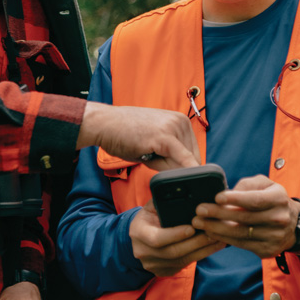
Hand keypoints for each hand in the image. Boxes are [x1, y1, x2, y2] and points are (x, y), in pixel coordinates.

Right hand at [77, 102, 200, 170]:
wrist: (104, 124)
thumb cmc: (125, 134)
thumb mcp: (153, 144)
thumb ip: (171, 158)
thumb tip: (187, 175)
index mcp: (180, 121)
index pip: (194, 151)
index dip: (187, 167)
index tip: (177, 175)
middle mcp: (181, 121)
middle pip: (192, 158)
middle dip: (176, 168)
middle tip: (152, 159)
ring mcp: (174, 128)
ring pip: (185, 162)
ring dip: (169, 168)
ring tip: (147, 154)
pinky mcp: (165, 137)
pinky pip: (183, 159)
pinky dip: (186, 171)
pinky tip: (184, 179)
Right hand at [129, 200, 224, 276]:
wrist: (140, 237)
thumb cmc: (149, 217)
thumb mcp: (151, 207)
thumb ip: (163, 201)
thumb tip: (182, 190)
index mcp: (139, 233)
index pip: (157, 238)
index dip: (175, 234)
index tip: (192, 227)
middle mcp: (143, 252)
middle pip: (173, 252)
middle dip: (195, 243)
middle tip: (213, 233)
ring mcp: (153, 265)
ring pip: (181, 261)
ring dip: (202, 251)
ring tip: (218, 240)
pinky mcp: (163, 271)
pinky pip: (184, 265)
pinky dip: (200, 256)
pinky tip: (211, 248)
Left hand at [192, 175, 299, 256]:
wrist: (291, 223)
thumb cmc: (270, 199)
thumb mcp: (264, 184)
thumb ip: (247, 185)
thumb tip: (228, 193)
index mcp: (279, 198)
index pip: (255, 200)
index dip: (235, 199)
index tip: (216, 197)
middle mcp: (279, 219)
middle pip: (244, 218)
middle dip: (218, 214)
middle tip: (199, 210)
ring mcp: (274, 237)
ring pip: (240, 234)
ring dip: (216, 228)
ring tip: (199, 222)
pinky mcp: (267, 250)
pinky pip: (241, 244)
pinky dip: (224, 239)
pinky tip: (211, 233)